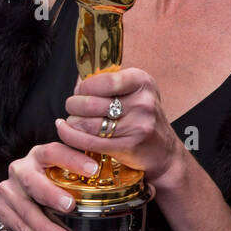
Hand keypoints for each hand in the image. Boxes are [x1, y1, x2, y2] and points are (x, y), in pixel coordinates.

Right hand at [0, 141, 101, 230]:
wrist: (16, 201)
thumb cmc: (51, 184)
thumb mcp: (63, 174)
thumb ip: (83, 175)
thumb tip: (126, 178)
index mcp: (40, 155)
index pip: (54, 151)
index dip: (73, 159)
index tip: (93, 170)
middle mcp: (21, 169)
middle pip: (33, 180)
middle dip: (51, 194)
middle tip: (70, 206)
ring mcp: (9, 189)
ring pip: (25, 208)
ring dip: (45, 225)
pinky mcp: (2, 209)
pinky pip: (17, 225)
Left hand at [55, 68, 184, 182]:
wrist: (164, 152)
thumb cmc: (144, 119)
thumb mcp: (136, 93)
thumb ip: (109, 83)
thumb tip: (78, 79)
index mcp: (142, 82)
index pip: (103, 80)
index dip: (84, 87)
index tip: (80, 91)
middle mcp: (142, 102)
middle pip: (90, 103)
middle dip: (73, 105)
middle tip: (73, 108)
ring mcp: (137, 125)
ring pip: (87, 123)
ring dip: (72, 122)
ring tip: (74, 121)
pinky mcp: (128, 146)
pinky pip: (89, 141)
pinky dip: (71, 136)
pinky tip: (66, 130)